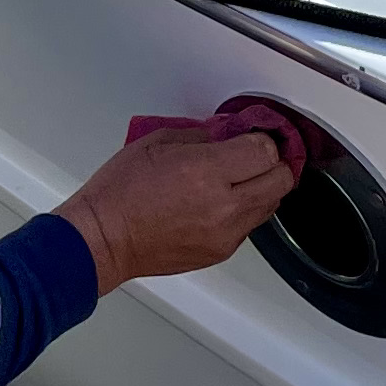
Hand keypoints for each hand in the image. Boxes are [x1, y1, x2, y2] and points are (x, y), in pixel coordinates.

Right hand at [58, 124, 301, 292]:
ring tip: (237, 178)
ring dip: (261, 187)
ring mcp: (225, 233)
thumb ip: (201, 135)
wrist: (105, 239)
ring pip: (271, 205)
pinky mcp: (221, 251)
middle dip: (272, 162)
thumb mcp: (157, 143)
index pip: (266, 150)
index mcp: (205, 171)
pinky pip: (250, 226)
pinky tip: (219, 202)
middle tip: (254, 155)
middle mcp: (223, 205)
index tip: (253, 135)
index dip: (262, 138)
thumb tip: (228, 134)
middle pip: (280, 179)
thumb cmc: (121, 193)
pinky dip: (244, 211)